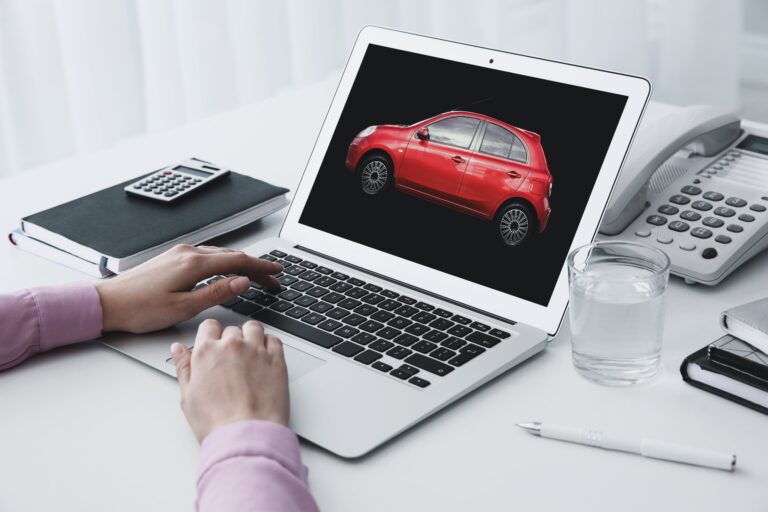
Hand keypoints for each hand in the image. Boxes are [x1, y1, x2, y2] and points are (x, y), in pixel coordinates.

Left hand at [95, 244, 281, 332]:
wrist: (108, 303)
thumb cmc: (140, 309)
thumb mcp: (183, 307)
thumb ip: (216, 293)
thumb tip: (241, 282)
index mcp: (193, 264)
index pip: (238, 261)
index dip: (261, 266)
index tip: (277, 271)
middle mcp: (187, 253)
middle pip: (231, 255)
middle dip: (255, 266)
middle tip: (272, 279)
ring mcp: (179, 253)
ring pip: (219, 254)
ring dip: (240, 264)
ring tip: (255, 276)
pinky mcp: (172, 258)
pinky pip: (207, 256)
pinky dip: (224, 262)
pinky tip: (227, 271)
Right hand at [170, 319, 288, 441]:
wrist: (246, 435)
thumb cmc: (216, 422)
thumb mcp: (188, 396)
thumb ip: (183, 367)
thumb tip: (178, 350)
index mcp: (206, 352)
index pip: (209, 326)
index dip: (211, 335)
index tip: (214, 344)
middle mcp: (232, 346)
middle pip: (231, 329)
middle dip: (230, 340)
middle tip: (231, 360)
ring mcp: (256, 351)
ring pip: (254, 328)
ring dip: (251, 336)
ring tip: (249, 354)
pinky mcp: (276, 360)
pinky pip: (274, 340)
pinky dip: (269, 344)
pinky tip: (265, 357)